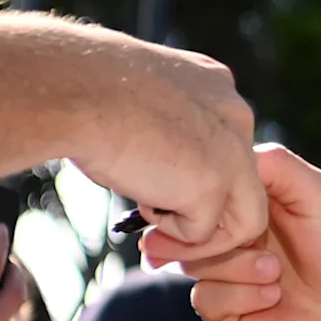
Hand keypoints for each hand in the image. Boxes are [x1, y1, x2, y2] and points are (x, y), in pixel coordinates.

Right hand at [81, 40, 263, 258]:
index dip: (195, 178)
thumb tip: (156, 164)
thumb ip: (166, 127)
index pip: (228, 150)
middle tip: (161, 219)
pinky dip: (170, 232)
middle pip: (243, 186)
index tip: (157, 186)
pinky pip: (201, 233)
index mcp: (217, 90)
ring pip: (244, 220)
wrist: (75, 88)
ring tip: (151, 216)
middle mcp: (237, 116)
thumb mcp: (141, 100)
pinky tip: (142, 200)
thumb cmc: (86, 90)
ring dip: (197, 233)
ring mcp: (233, 151)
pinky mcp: (215, 183)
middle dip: (206, 213)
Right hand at [155, 145, 320, 320]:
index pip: (200, 189)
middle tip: (253, 242)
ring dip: (236, 268)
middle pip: (184, 227)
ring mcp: (225, 274)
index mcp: (246, 204)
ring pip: (191, 264)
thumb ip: (276, 165)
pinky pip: (205, 299)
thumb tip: (226, 153)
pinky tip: (273, 296)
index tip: (224, 205)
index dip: (204, 196)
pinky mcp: (226, 312)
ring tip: (276, 271)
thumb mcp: (319, 193)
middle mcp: (230, 235)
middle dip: (212, 236)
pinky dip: (240, 297)